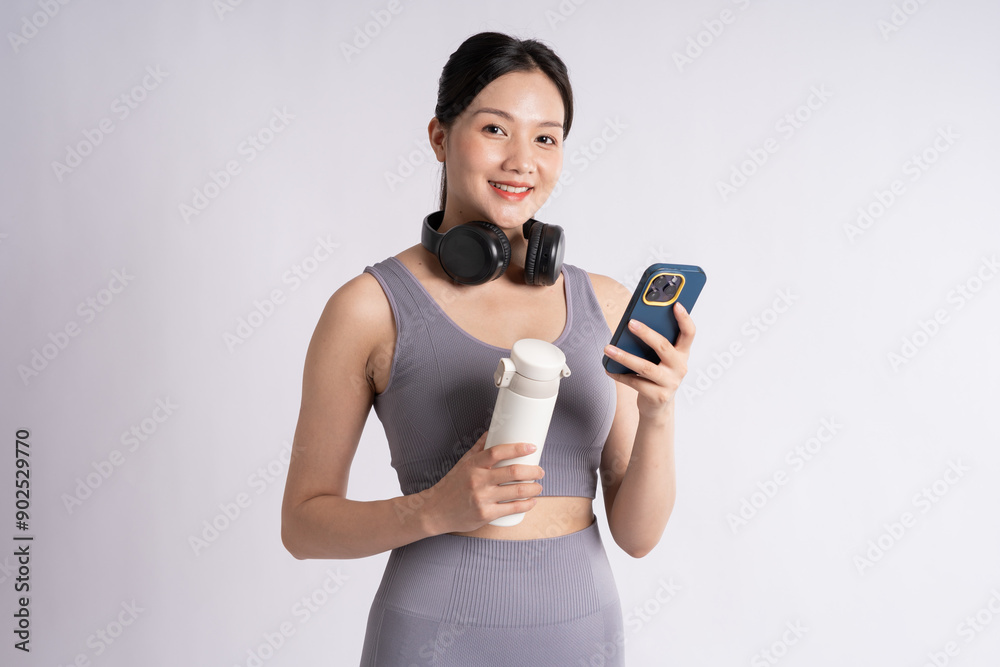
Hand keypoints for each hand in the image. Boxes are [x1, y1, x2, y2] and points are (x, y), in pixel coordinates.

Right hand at [423, 431, 544, 533]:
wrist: (435, 511)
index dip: (517, 448)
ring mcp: (482, 499)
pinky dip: (526, 505)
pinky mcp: (485, 515)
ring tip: (539, 486)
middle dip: (533, 471)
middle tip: (540, 471)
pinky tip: (532, 501)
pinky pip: (512, 509)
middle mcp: (477, 480)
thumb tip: (493, 430)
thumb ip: (479, 448)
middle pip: (512, 472)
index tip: (531, 446)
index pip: (497, 451)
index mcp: (473, 465)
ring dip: (534, 488)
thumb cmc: (451, 485)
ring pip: (516, 491)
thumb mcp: (463, 463)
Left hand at [603, 301, 695, 419]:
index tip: (676, 304)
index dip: (684, 318)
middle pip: (663, 346)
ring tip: (608, 349)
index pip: (689, 333)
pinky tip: (608, 368)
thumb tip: (633, 324)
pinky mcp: (658, 396)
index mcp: (682, 354)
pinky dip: (619, 374)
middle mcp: (680, 367)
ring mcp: (670, 383)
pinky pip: (635, 382)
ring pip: (645, 367)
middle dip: (646, 333)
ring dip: (624, 356)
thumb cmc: (657, 375)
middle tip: (630, 323)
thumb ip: (655, 343)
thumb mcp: (661, 359)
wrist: (658, 406)